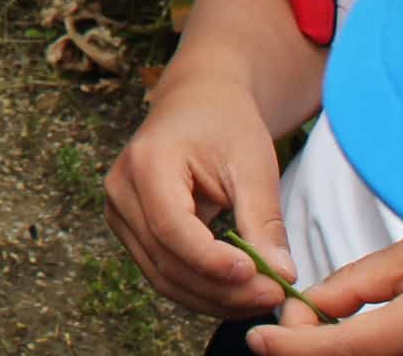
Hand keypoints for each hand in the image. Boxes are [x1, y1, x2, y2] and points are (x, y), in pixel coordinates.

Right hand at [104, 67, 296, 319]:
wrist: (198, 103)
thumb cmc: (226, 124)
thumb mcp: (253, 165)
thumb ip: (263, 221)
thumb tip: (282, 276)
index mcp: (146, 162)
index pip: (171, 227)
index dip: (212, 261)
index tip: (261, 278)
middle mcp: (121, 191)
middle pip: (166, 261)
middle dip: (222, 289)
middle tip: (275, 296)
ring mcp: (120, 213)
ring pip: (163, 277)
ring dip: (214, 298)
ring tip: (262, 298)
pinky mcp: (131, 230)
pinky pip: (163, 274)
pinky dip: (202, 291)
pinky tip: (239, 293)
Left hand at [249, 238, 402, 354]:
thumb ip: (357, 285)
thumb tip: (307, 305)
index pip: (332, 352)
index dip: (286, 346)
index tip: (258, 336)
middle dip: (310, 349)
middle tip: (300, 320)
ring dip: (337, 353)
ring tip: (331, 325)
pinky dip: (365, 355)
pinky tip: (361, 338)